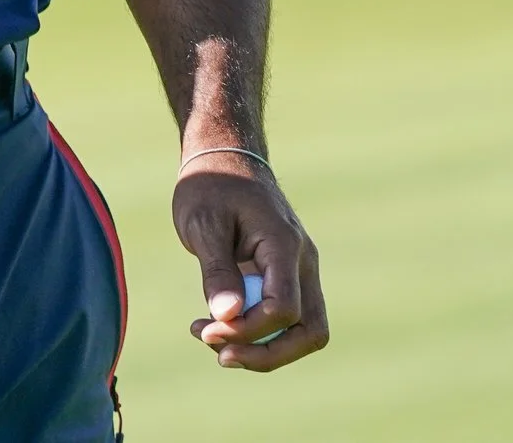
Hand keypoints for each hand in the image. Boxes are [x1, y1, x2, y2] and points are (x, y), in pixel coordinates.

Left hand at [175, 154, 328, 370]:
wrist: (224, 158)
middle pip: (309, 331)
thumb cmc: (211, 186)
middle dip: (267, 354)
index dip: (249, 330)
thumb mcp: (203, 223)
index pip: (284, 309)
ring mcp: (300, 270)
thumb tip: (227, 317)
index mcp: (284, 245)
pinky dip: (256, 331)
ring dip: (262, 347)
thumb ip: (216, 270)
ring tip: (210, 339)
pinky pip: (284, 318)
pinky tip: (215, 324)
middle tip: (219, 354)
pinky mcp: (286, 277)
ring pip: (303, 330)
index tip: (207, 327)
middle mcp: (303, 262)